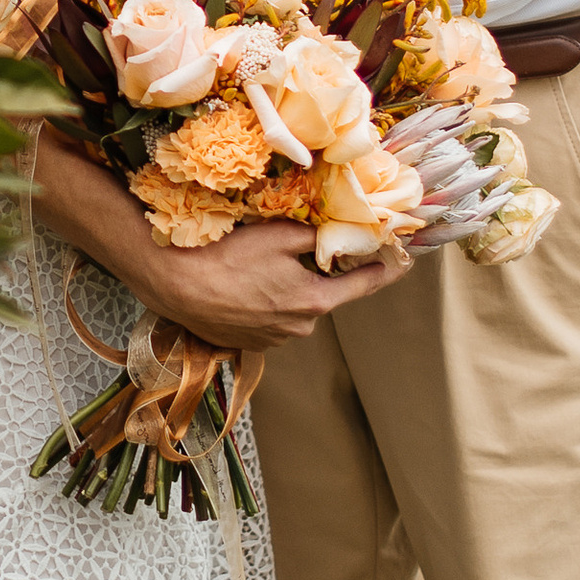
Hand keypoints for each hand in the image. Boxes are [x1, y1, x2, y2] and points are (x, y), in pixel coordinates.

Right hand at [143, 219, 404, 350]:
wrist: (175, 285)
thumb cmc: (227, 258)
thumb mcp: (278, 235)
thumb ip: (313, 238)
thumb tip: (330, 236)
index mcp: (314, 302)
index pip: (363, 286)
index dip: (386, 272)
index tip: (404, 262)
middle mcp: (299, 329)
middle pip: (322, 296)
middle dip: (318, 275)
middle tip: (300, 249)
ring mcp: (272, 340)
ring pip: (293, 308)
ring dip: (286, 289)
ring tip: (257, 268)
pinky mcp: (248, 343)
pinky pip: (269, 318)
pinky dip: (264, 302)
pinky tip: (242, 285)